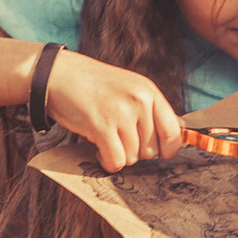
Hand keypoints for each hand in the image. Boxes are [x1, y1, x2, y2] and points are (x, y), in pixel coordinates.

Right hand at [44, 49, 183, 172]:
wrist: (60, 75)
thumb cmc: (95, 86)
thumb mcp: (129, 88)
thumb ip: (150, 110)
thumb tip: (176, 135)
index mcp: (149, 92)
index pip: (173, 131)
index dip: (168, 149)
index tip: (158, 153)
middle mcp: (139, 102)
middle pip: (152, 150)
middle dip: (136, 152)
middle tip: (120, 140)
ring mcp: (121, 114)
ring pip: (133, 158)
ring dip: (118, 155)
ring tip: (106, 139)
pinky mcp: (102, 126)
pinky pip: (116, 161)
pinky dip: (107, 162)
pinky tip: (99, 150)